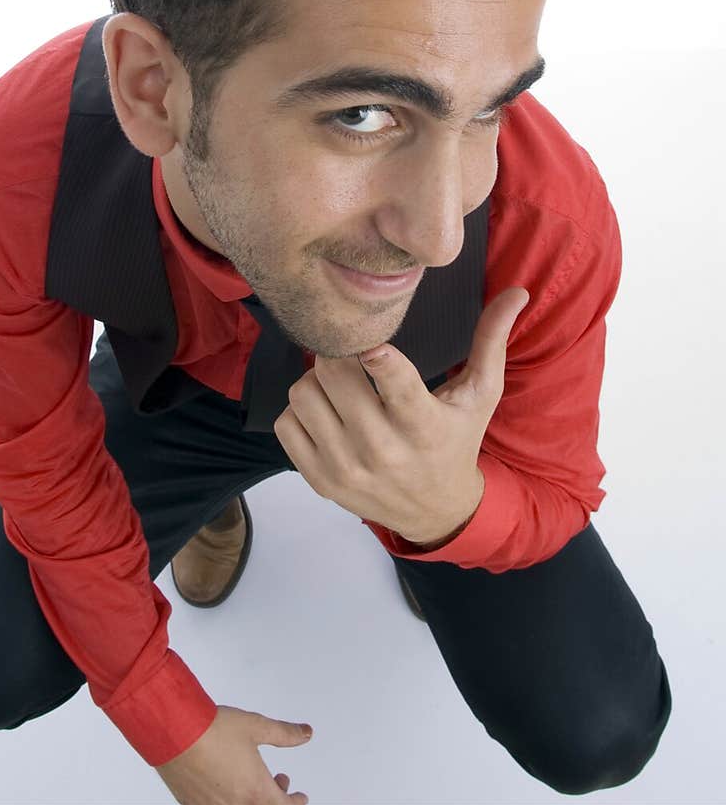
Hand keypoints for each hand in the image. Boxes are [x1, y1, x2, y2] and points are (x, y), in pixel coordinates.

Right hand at [154, 705, 312, 804]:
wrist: (175, 732)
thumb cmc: (210, 730)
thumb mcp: (256, 726)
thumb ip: (284, 733)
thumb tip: (304, 733)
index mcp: (256, 791)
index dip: (294, 802)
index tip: (299, 797)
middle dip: (275, 799)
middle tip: (278, 782)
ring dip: (252, 800)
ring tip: (250, 778)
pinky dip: (229, 800)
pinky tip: (225, 782)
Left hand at [273, 286, 529, 544]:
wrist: (435, 511)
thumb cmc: (456, 441)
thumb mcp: (480, 395)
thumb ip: (493, 341)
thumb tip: (517, 292)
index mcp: (424, 425)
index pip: (398, 387)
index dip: (380, 359)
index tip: (372, 343)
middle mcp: (383, 450)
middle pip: (334, 376)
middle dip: (339, 354)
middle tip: (349, 354)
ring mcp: (346, 468)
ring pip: (303, 394)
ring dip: (317, 380)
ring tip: (339, 385)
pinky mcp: (319, 481)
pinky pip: (287, 423)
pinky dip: (301, 410)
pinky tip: (326, 413)